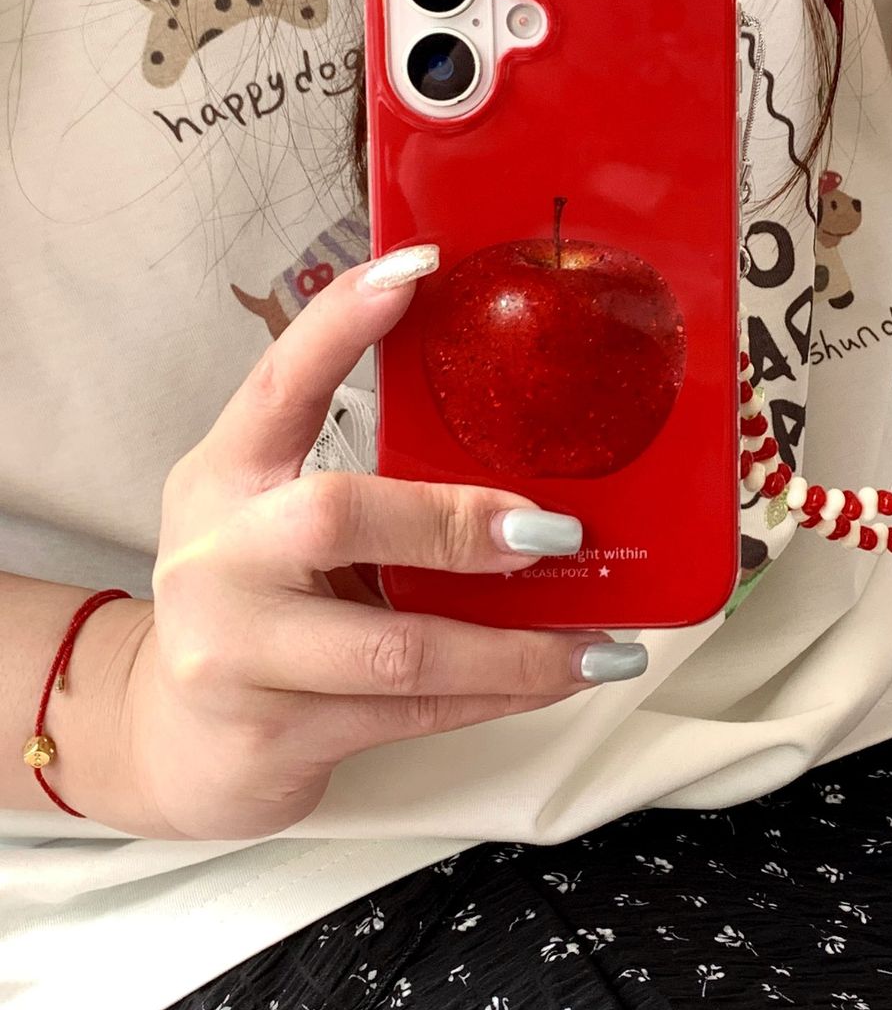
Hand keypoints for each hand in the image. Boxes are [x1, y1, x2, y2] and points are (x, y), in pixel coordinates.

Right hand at [95, 252, 637, 839]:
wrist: (172, 742)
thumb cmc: (254, 604)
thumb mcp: (274, 518)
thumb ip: (362, 478)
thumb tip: (519, 451)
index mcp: (225, 475)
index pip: (279, 382)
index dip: (342, 322)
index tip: (418, 268)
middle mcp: (217, 556)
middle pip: (336, 517)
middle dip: (455, 523)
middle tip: (554, 531)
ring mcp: (235, 654)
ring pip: (395, 648)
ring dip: (515, 648)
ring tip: (602, 646)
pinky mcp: (272, 736)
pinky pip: (410, 715)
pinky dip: (497, 697)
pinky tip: (557, 681)